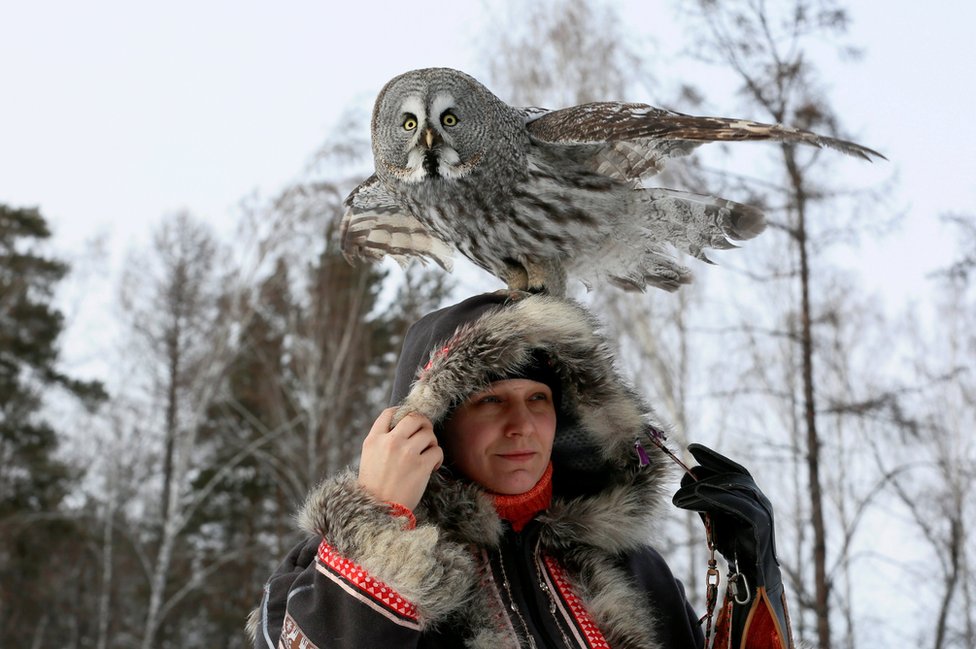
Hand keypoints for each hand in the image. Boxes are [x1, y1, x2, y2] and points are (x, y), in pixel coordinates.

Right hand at [358, 408, 443, 510]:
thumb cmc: (375, 487)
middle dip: (423, 423)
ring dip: (431, 442)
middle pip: (414, 417)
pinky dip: (438, 457)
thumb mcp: (368, 458)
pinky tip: (432, 466)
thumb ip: (382, 441)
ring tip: (427, 454)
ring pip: (428, 433)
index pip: (389, 413)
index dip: (401, 412)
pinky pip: (437, 451)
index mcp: (374, 439)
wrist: (378, 511)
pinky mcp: (421, 466)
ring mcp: (406, 453)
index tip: (408, 420)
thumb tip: (402, 428)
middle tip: (425, 433)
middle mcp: (390, 442)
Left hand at [671, 444, 778, 585]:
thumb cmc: (735, 549)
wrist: (753, 579)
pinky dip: (717, 496)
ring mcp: (763, 512)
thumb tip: (685, 480)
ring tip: (681, 488)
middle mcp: (760, 501)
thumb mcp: (716, 520)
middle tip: (687, 459)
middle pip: (735, 475)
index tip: (692, 448)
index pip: (734, 470)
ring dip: (706, 484)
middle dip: (711, 464)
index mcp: (751, 497)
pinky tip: (697, 493)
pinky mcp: (760, 525)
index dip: (714, 458)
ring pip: (735, 488)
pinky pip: (738, 505)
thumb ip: (704, 501)